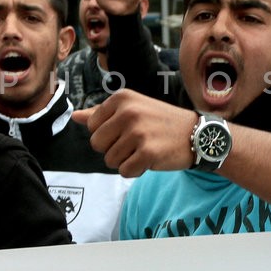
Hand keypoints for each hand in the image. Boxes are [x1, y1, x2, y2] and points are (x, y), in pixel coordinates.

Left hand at [71, 89, 197, 177]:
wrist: (196, 134)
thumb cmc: (161, 122)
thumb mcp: (132, 109)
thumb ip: (101, 114)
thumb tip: (75, 117)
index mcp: (121, 98)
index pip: (92, 127)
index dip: (107, 135)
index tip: (127, 131)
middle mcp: (128, 112)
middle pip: (97, 145)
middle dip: (113, 149)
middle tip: (135, 143)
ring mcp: (138, 132)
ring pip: (109, 160)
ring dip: (125, 160)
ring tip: (144, 149)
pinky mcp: (147, 153)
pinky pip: (124, 171)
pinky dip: (136, 170)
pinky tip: (150, 159)